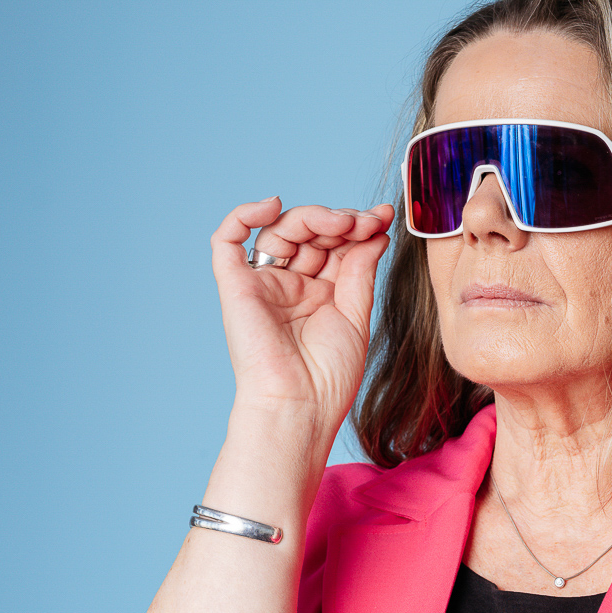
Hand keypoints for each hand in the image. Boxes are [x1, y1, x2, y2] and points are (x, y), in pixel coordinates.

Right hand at [210, 196, 393, 426]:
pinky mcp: (235, 287)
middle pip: (310, 234)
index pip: (336, 247)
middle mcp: (290, 287)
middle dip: (340, 221)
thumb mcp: (356, 317)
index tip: (384, 217)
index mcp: (320, 295)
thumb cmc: (329, 377)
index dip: (358, 227)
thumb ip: (361, 271)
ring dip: (312, 217)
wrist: (300, 406)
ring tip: (341, 223)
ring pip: (279, 230)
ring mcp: (263, 284)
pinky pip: (227, 241)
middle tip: (366, 222)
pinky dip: (244, 215)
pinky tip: (273, 205)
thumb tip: (375, 231)